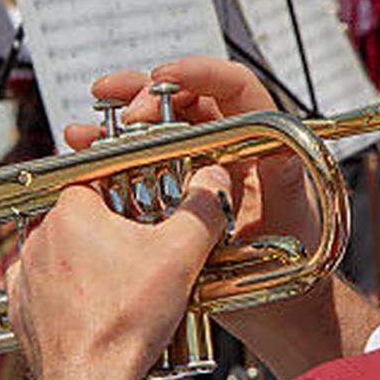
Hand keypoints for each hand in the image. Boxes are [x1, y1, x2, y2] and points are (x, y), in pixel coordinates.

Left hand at [5, 166, 231, 379]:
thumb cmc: (124, 323)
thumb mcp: (181, 256)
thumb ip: (202, 210)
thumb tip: (212, 181)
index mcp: (72, 212)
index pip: (98, 181)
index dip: (126, 194)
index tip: (145, 210)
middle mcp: (40, 238)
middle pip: (82, 219)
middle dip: (111, 232)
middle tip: (142, 254)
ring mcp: (26, 274)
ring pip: (63, 253)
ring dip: (88, 263)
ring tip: (122, 286)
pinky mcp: (21, 307)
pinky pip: (46, 288)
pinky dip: (68, 294)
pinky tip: (96, 307)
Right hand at [66, 57, 379, 379]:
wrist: (279, 307)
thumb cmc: (298, 257)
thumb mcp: (292, 213)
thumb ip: (284, 181)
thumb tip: (277, 155)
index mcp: (260, 135)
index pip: (232, 86)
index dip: (199, 72)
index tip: (164, 76)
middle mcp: (225, 142)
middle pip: (182, 98)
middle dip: (145, 93)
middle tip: (123, 110)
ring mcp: (196, 164)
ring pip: (154, 125)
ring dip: (117, 119)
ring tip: (86, 126)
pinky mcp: (171, 188)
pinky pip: (136, 159)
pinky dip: (108, 150)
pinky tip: (81, 145)